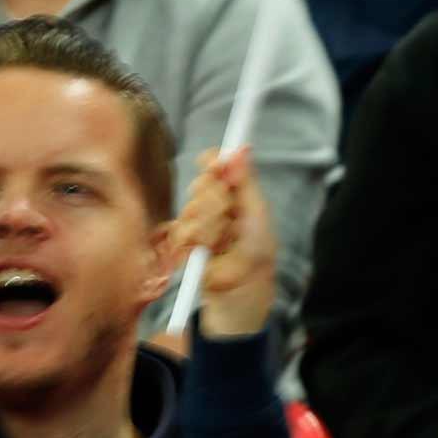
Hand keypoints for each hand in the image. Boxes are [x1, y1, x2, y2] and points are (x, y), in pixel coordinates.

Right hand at [168, 147, 275, 340]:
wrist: (242, 289)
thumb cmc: (256, 254)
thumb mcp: (257, 214)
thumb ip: (246, 181)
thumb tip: (242, 148)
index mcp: (233, 193)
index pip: (216, 165)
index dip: (213, 162)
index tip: (214, 165)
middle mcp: (213, 204)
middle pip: (201, 184)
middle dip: (215, 200)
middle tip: (228, 215)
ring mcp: (198, 223)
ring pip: (191, 208)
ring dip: (207, 225)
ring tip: (220, 241)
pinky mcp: (183, 242)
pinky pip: (181, 230)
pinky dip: (195, 240)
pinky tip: (205, 250)